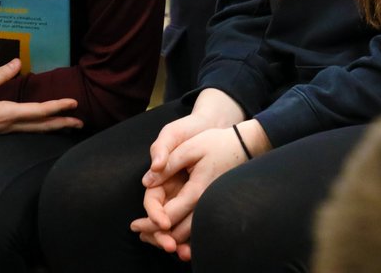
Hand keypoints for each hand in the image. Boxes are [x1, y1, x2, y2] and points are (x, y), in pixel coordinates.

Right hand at [0, 58, 80, 148]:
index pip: (38, 111)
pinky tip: (43, 126)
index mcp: (5, 115)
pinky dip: (39, 130)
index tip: (74, 103)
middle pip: (41, 127)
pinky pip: (24, 133)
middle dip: (62, 124)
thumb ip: (0, 75)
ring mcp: (4, 133)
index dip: (57, 107)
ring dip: (53, 128)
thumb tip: (19, 61)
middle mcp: (8, 127)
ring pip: (34, 132)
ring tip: (69, 125)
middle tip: (81, 122)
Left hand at [132, 127, 250, 260]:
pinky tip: (172, 229)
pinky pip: (197, 226)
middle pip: (179, 232)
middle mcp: (205, 204)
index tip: (135, 226)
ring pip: (189, 233)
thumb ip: (168, 165)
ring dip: (171, 237)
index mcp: (197, 191)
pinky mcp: (213, 205)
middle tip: (140, 234)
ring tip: (151, 235)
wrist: (244, 145)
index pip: (169, 216)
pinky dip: (183, 232)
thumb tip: (147, 182)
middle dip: (159, 236)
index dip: (150, 223)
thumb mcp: (189, 148)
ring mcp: (211, 207)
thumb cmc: (216, 143)